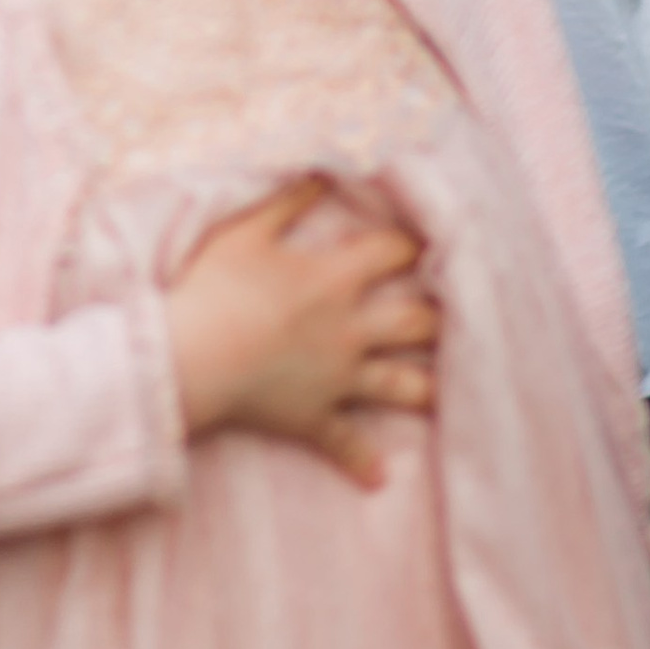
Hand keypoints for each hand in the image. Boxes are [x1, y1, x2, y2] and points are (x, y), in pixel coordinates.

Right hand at [165, 177, 439, 488]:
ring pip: (400, 385)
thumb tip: (324, 170)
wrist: (189, 360)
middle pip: (415, 322)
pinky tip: (378, 478)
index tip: (428, 238)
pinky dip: (361, 462)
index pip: (393, 253)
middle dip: (440, 315)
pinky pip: (343, 443)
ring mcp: (336, 378)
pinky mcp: (313, 417)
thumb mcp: (244, 230)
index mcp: (334, 280)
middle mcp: (349, 330)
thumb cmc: (212, 288)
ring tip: (450, 389)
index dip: (413, 243)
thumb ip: (287, 200)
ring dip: (428, 387)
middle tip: (460, 311)